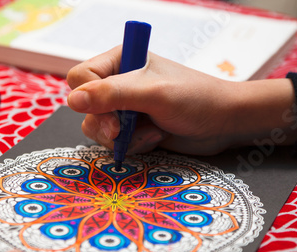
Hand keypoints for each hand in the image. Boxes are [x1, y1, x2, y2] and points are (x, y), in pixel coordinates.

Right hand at [67, 46, 296, 155]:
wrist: (224, 123)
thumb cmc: (195, 99)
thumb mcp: (153, 94)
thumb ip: (112, 95)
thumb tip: (72, 100)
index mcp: (119, 61)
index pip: (80, 77)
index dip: (89, 98)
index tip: (112, 114)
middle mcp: (118, 83)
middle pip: (84, 107)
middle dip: (106, 123)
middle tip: (124, 130)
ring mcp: (124, 108)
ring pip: (96, 128)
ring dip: (122, 137)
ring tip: (151, 133)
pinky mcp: (132, 129)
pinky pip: (113, 142)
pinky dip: (132, 145)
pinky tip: (155, 139)